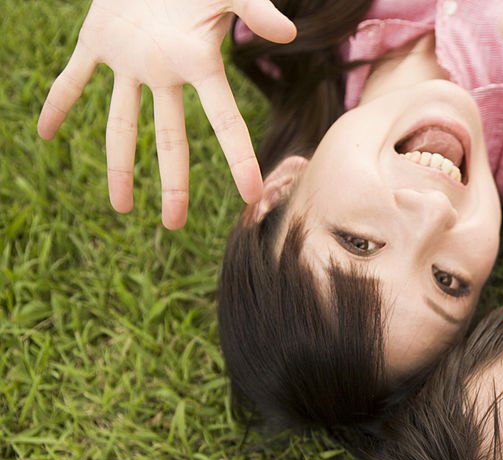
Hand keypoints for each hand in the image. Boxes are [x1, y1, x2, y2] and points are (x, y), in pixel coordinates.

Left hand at [38, 0, 295, 227]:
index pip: (225, 120)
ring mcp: (130, 61)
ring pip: (122, 123)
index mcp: (199, 64)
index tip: (251, 194)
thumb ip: (255, 10)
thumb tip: (288, 32)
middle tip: (172, 224)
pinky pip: (73, 78)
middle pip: (169, 139)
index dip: (239, 157)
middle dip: (172, 183)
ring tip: (120, 207)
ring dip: (119, 166)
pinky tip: (43, 132)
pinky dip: (58, 102)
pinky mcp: (98, 40)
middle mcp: (165, 73)